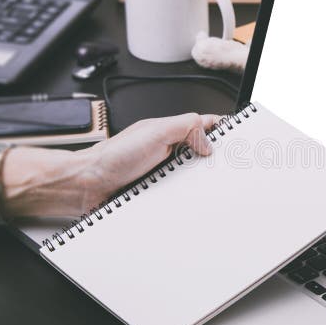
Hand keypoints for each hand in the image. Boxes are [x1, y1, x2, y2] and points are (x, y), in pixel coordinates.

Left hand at [0, 112, 219, 218]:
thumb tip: (209, 140)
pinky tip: (184, 200)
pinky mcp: (159, 190)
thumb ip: (186, 127)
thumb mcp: (155, 133)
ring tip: (198, 185)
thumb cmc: (112, 157)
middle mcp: (168, 149)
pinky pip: (181, 194)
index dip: (221, 129)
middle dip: (213, 160)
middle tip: (220, 167)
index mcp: (170, 130)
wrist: (88, 185)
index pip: (204, 124)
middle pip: (203, 152)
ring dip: (197, 183)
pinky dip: (185, 198)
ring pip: (194, 176)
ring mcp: (164, 171)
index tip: (237, 137)